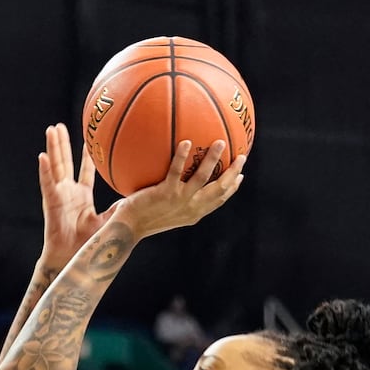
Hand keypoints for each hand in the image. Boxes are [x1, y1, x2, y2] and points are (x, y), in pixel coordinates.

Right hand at [39, 123, 108, 267]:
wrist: (73, 258)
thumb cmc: (90, 244)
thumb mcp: (110, 220)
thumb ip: (122, 207)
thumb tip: (143, 195)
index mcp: (82, 196)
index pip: (84, 171)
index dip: (86, 156)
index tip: (89, 139)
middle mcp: (68, 193)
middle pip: (65, 162)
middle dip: (63, 144)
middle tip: (60, 126)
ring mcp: (58, 196)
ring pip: (55, 166)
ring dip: (53, 148)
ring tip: (51, 129)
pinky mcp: (51, 203)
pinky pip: (48, 184)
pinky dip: (45, 170)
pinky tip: (42, 156)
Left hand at [113, 140, 245, 237]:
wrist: (127, 228)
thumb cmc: (142, 219)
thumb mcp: (163, 212)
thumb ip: (174, 198)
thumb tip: (173, 182)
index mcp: (193, 214)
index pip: (218, 200)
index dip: (232, 188)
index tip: (240, 176)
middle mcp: (191, 208)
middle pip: (220, 189)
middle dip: (233, 172)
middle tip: (241, 157)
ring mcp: (180, 200)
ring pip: (204, 177)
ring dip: (214, 159)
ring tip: (220, 142)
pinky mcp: (166, 193)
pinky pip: (176, 170)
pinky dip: (182, 156)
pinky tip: (186, 142)